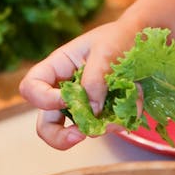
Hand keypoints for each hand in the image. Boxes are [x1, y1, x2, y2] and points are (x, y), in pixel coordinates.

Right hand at [19, 21, 139, 149]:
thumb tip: (92, 109)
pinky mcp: (101, 115)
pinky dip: (119, 123)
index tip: (67, 98)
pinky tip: (134, 105)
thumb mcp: (106, 50)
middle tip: (80, 135)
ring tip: (118, 117)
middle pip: (45, 124)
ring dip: (98, 130)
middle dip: (59, 137)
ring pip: (73, 133)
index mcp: (57, 69)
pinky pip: (104, 129)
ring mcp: (82, 106)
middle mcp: (64, 91)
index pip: (31, 88)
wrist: (143, 43)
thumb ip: (95, 78)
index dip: (43, 99)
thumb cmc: (119, 38)